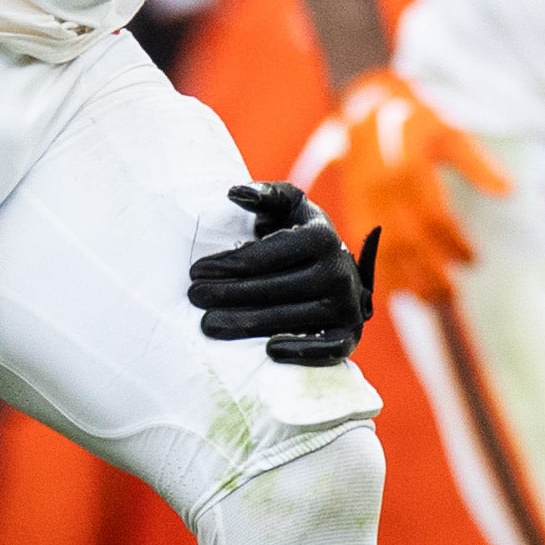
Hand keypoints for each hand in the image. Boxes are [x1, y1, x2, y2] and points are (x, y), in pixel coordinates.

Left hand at [189, 180, 378, 366]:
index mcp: (321, 236)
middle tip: (194, 297)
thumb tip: (235, 193)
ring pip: (290, 318)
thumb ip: (264, 195)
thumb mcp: (287, 207)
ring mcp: (346, 304)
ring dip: (246, 324)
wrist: (335, 269)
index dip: (228, 264)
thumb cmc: (298, 234)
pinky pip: (327, 348)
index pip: (267, 255)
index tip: (196, 271)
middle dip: (228, 293)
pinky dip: (301, 351)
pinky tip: (268, 351)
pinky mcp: (350, 334)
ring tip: (208, 324)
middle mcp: (339, 271)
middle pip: (274, 288)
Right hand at [323, 71, 507, 303]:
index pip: (434, 217)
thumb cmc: (413, 121)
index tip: (473, 260)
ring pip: (384, 249)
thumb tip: (508, 191)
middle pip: (409, 241)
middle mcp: (382, 187)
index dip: (455, 243)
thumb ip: (477, 162)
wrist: (364, 108)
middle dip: (432, 272)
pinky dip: (376, 273)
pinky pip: (361, 248)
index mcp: (408, 167)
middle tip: (454, 293)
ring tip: (430, 301)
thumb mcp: (449, 131)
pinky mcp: (351, 208)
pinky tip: (395, 294)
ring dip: (406, 280)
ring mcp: (362, 200)